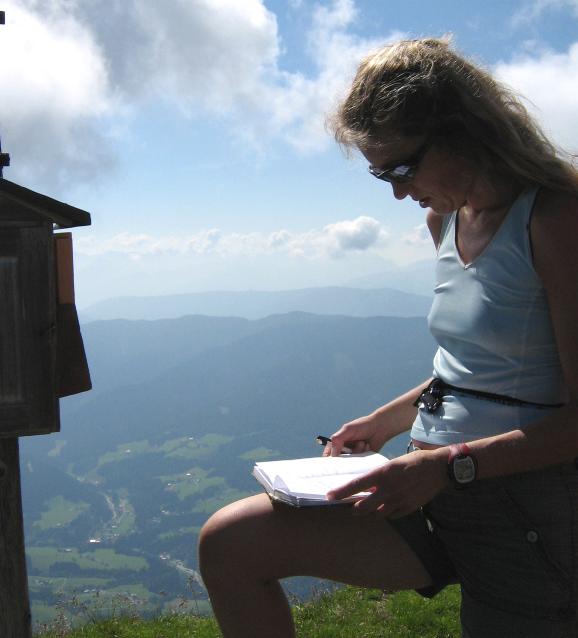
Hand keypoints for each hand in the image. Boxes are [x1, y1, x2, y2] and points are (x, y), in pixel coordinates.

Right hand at [323, 413, 389, 456]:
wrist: (380, 427)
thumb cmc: (362, 426)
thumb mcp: (347, 430)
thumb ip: (337, 440)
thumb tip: (332, 455)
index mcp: (337, 442)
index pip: (328, 454)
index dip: (329, 459)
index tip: (333, 461)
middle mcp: (344, 450)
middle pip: (339, 461)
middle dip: (345, 456)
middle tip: (351, 449)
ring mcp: (354, 455)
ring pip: (350, 462)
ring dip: (357, 452)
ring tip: (362, 442)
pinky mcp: (362, 459)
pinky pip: (359, 463)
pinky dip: (363, 454)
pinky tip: (367, 446)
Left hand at [326, 448, 448, 517]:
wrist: (439, 468)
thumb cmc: (414, 461)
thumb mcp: (393, 464)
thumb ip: (380, 476)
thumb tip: (367, 486)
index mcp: (383, 473)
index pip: (357, 485)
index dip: (342, 492)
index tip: (330, 496)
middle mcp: (389, 488)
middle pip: (364, 506)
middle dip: (355, 508)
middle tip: (351, 507)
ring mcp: (400, 500)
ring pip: (377, 513)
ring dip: (371, 511)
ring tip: (368, 508)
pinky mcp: (409, 508)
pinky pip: (392, 515)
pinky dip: (387, 513)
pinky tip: (386, 508)